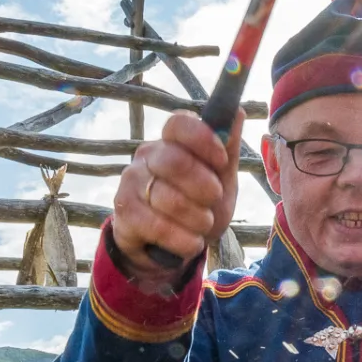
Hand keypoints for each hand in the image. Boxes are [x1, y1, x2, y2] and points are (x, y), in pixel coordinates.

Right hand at [110, 109, 243, 279]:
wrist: (171, 249)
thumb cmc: (198, 208)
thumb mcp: (221, 181)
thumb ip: (228, 150)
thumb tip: (237, 112)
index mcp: (171, 141)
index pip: (179, 123)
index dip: (203, 140)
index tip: (222, 161)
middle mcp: (147, 156)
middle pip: (174, 161)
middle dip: (204, 187)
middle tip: (213, 200)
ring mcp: (131, 183)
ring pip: (168, 198)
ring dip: (198, 219)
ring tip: (202, 225)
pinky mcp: (123, 212)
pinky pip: (158, 226)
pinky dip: (184, 240)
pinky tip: (190, 242)